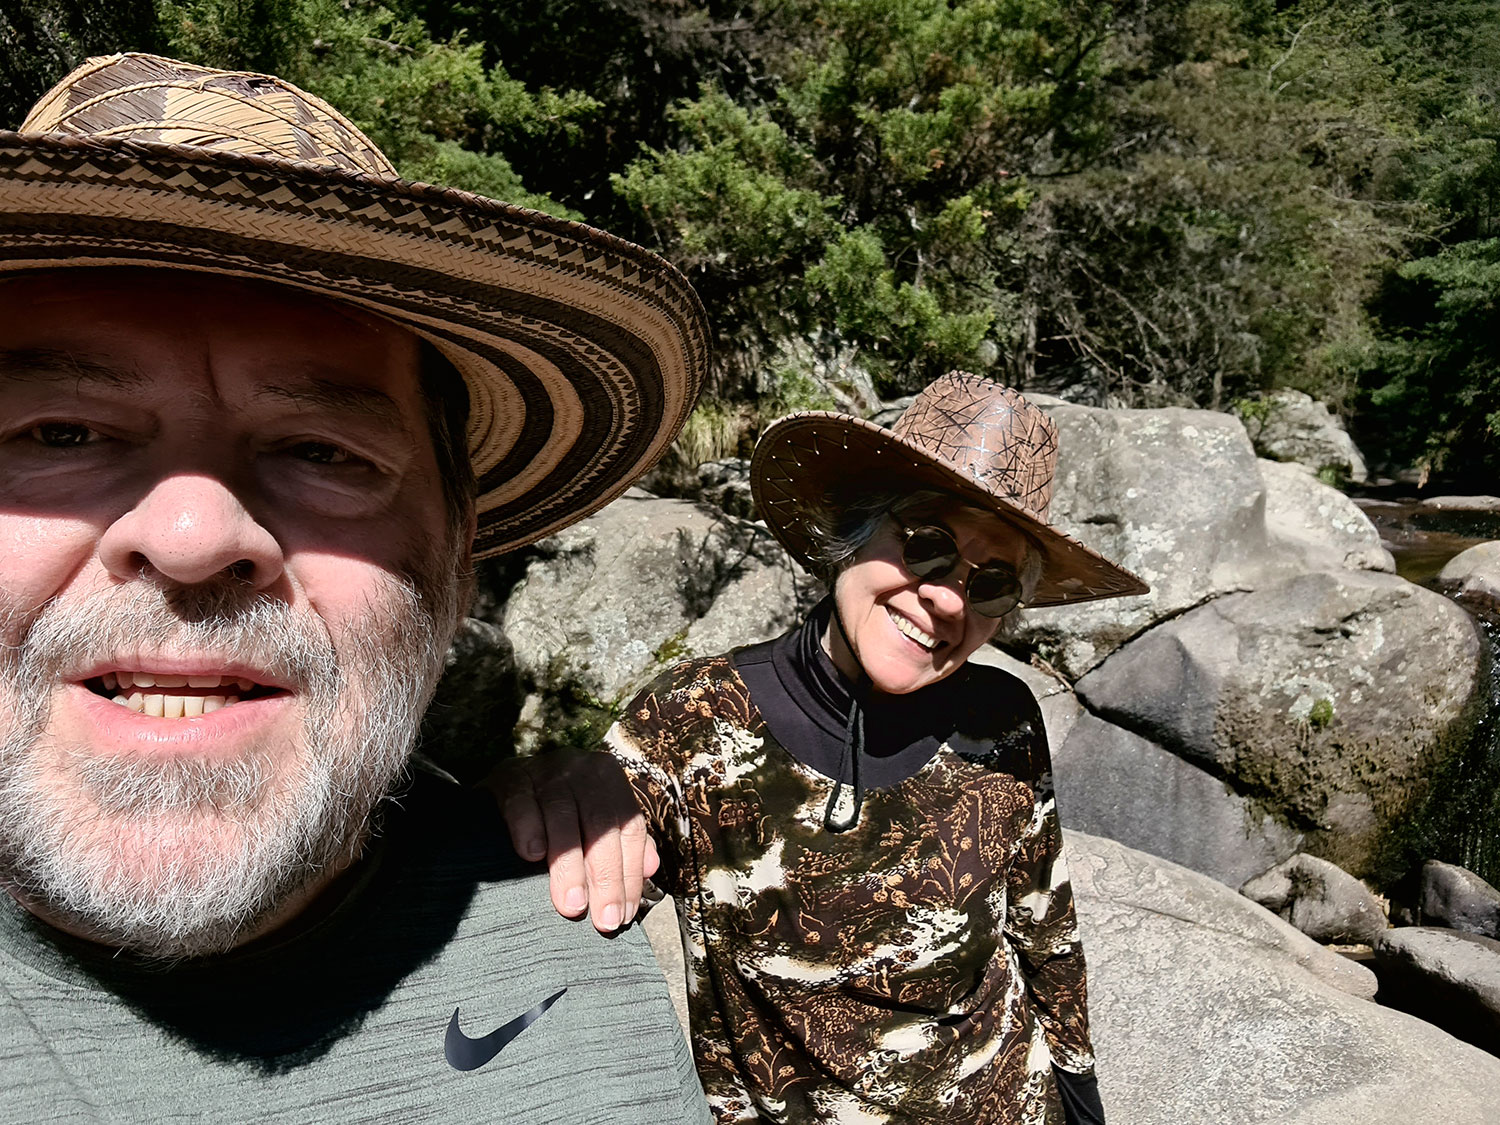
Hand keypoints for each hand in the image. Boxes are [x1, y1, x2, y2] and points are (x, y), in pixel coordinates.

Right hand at [484, 749, 659, 932]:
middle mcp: (580, 769)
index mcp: (607, 778)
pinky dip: (528, 829)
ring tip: (572, 905)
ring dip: (569, 866)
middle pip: (601, 825)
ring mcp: (544, 770)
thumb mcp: (593, 818)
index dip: (630, 873)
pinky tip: (532, 856)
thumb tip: (652, 868)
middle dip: (606, 877)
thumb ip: (623, 841)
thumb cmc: (556, 809)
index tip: (624, 914)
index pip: (628, 827)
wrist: (504, 781)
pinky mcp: (509, 776)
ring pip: (563, 817)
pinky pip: (521, 803)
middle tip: (603, 919)